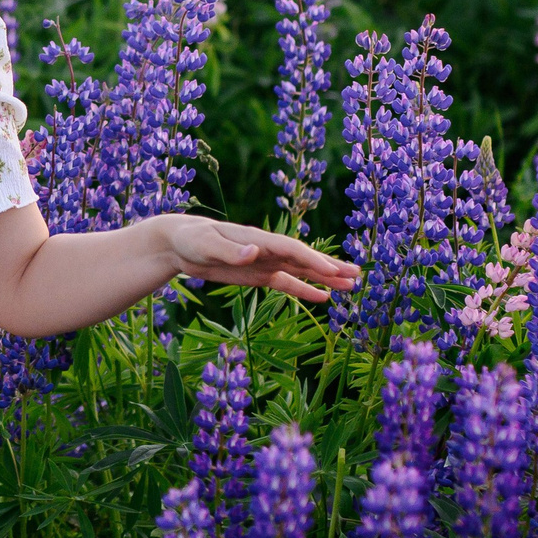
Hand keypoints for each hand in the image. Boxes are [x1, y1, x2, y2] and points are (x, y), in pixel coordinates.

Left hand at [159, 216, 360, 304]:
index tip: (333, 270)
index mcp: (257, 239)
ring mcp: (265, 262)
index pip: (291, 250)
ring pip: (301, 271)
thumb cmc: (191, 239)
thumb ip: (230, 250)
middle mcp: (266, 249)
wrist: (179, 242)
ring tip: (352, 285)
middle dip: (330, 266)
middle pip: (304, 258)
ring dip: (326, 278)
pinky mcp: (259, 275)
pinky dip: (305, 290)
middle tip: (358, 274)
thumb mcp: (206, 245)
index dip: (312, 259)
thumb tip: (254, 252)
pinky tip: (324, 298)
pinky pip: (287, 284)